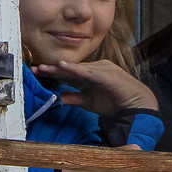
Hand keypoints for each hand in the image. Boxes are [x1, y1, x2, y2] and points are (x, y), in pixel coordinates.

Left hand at [32, 60, 158, 116]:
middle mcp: (94, 68)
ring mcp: (100, 68)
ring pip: (76, 68)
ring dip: (59, 68)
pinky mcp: (105, 73)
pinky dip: (74, 69)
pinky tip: (63, 66)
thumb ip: (74, 98)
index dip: (52, 73)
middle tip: (34, 68)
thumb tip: (58, 98)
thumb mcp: (89, 102)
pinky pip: (87, 71)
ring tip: (43, 68)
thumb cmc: (115, 102)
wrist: (137, 105)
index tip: (36, 73)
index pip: (68, 72)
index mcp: (90, 74)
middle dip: (51, 69)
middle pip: (69, 68)